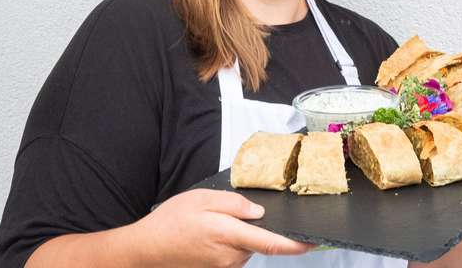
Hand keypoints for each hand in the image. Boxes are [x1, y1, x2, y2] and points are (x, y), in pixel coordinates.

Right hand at [132, 188, 312, 267]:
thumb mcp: (202, 199)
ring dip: (240, 233)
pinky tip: (209, 232)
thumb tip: (259, 212)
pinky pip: (235, 252)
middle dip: (256, 226)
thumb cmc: (171, 221)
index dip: (296, 244)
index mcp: (230, 236)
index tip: (315, 241)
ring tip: (210, 221)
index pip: (272, 243)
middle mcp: (231, 257)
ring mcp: (224, 266)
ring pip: (247, 246)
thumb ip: (235, 204)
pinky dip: (231, 240)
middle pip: (259, 241)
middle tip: (227, 211)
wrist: (146, 249)